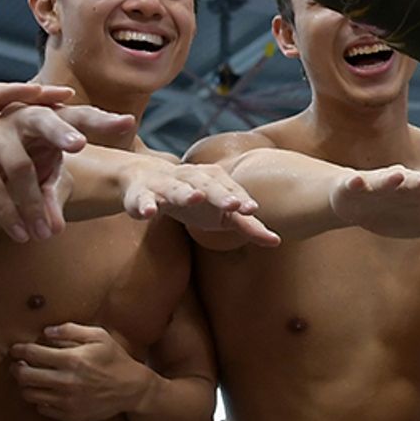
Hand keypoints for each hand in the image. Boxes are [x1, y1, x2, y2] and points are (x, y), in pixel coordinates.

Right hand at [0, 103, 137, 242]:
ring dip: (33, 204)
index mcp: (48, 118)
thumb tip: (55, 229)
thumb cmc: (23, 164)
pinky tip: (20, 234)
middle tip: (80, 145)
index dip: (103, 120)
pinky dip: (7, 213)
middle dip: (61, 132)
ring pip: (19, 167)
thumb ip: (53, 196)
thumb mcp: (45, 176)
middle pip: (45, 121)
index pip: (81, 116)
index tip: (127, 124)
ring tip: (46, 235)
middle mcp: (20, 117)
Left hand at [11, 323, 152, 420]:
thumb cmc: (114, 359)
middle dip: (16, 369)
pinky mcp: (68, 415)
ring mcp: (65, 401)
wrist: (130, 389)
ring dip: (25, 385)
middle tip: (17, 365)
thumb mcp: (98, 336)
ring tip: (28, 378)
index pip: (33, 354)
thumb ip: (71, 330)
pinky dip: (38, 399)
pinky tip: (44, 392)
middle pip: (26, 377)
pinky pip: (42, 408)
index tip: (15, 350)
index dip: (20, 351)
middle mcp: (65, 381)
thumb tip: (46, 331)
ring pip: (30, 395)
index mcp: (71, 359)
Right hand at [125, 162, 278, 246]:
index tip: (252, 208)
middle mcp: (191, 179)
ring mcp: (165, 186)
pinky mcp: (142, 196)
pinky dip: (146, 205)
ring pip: (176, 189)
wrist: (146, 179)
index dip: (239, 198)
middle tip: (234, 204)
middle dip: (220, 193)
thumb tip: (277, 241)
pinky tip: (149, 213)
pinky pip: (143, 201)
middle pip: (207, 185)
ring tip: (195, 198)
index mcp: (212, 181)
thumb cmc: (194, 200)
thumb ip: (246, 226)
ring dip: (186, 193)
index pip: (229, 190)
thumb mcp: (220, 214)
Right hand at [328, 167, 419, 239]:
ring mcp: (377, 184)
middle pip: (413, 182)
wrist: (354, 204)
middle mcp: (401, 184)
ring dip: (392, 178)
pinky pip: (355, 184)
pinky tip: (356, 181)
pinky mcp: (353, 186)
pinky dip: (356, 182)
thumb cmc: (396, 212)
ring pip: (386, 180)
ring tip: (399, 176)